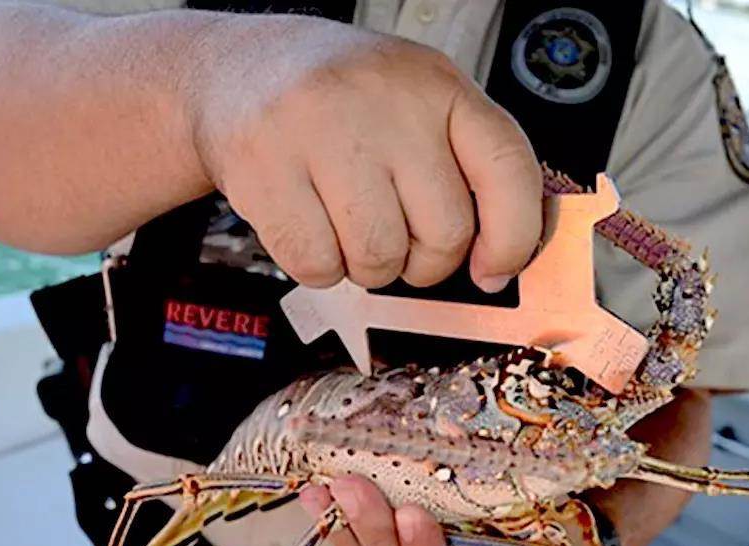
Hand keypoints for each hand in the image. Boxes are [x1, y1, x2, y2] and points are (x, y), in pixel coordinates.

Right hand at [188, 18, 541, 291]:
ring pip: (380, 258)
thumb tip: (498, 264)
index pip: (507, 169)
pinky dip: (318, 265)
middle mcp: (384, 102)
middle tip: (397, 235)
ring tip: (348, 222)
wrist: (235, 72)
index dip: (513, 237)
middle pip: (443, 234)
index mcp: (438, 86)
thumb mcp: (418, 104)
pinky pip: (318, 265)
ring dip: (368, 265)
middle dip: (423, 261)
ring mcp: (321, 132)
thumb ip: (467, 168)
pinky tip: (311, 223)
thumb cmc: (343, 102)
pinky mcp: (266, 169)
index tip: (493, 269)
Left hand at [299, 476, 536, 545]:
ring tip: (321, 491)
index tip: (412, 515)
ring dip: (345, 528)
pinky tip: (320, 502)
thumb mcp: (553, 524)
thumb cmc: (558, 539)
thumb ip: (515, 496)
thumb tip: (458, 436)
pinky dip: (342, 531)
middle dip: (373, 529)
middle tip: (350, 487)